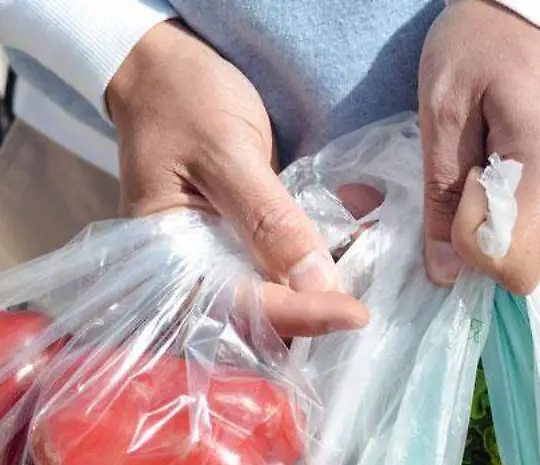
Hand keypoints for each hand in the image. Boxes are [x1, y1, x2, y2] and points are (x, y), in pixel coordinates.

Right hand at [107, 21, 368, 336]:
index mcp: (169, 266)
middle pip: (260, 320)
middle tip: (368, 307)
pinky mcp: (248, 241)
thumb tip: (316, 284)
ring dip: (328, 287)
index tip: (353, 314)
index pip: (239, 307)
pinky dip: (328, 252)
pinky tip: (363, 230)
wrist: (165, 69)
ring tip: (374, 268)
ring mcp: (223, 258)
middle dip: (315, 314)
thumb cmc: (182, 101)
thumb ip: (268, 219)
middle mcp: (195, 274)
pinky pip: (290, 261)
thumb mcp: (226, 153)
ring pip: (281, 295)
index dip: (298, 315)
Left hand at [419, 0, 539, 293]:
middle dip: (478, 229)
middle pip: (520, 260)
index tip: (465, 183)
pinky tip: (505, 155)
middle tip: (471, 161)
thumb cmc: (488, 42)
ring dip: (492, 213)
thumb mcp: (444, 108)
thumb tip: (444, 273)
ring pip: (527, 245)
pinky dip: (510, 205)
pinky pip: (538, 225)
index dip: (472, 244)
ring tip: (489, 147)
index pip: (514, 267)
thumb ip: (442, 195)